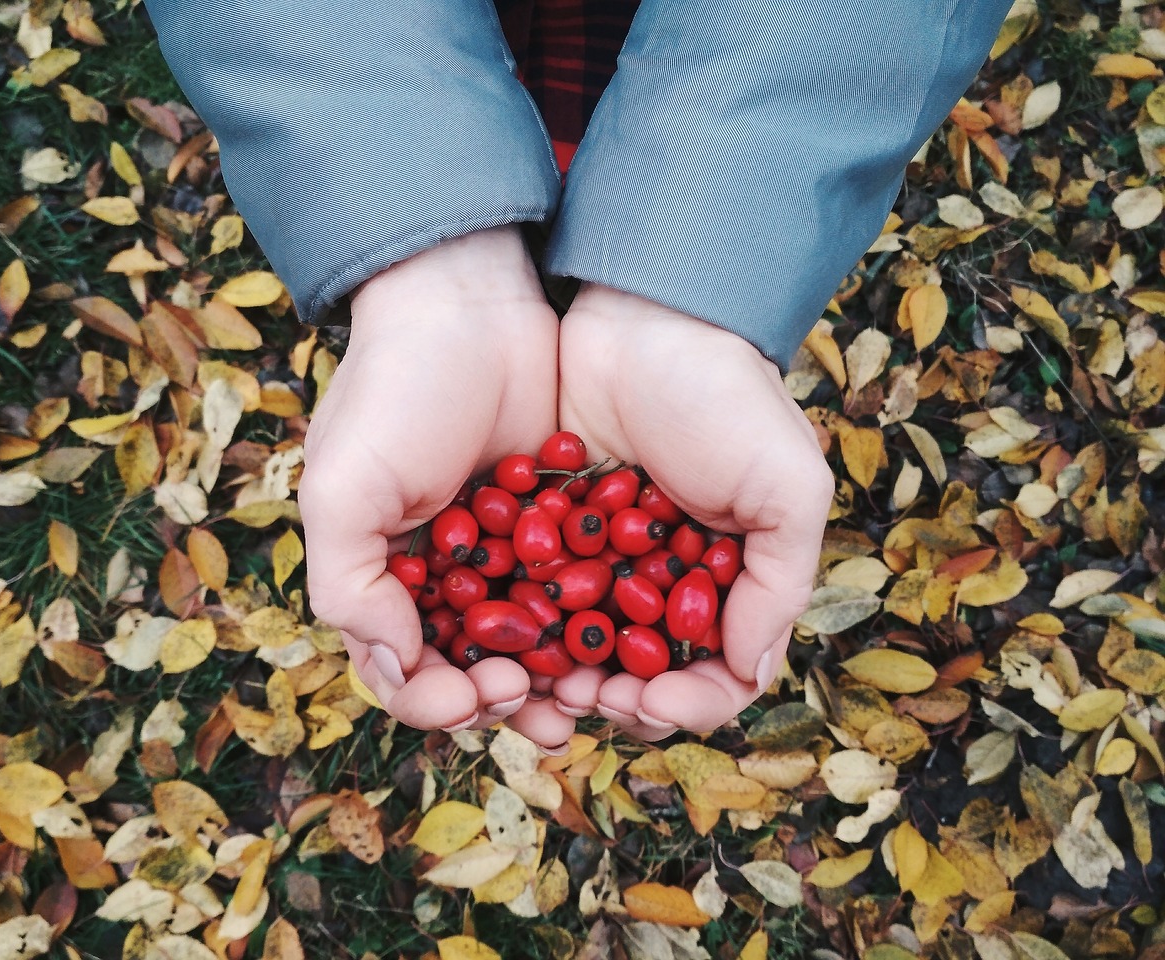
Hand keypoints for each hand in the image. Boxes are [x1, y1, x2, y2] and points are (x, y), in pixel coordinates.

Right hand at [298, 227, 574, 744]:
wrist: (465, 305)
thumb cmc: (392, 392)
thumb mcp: (344, 487)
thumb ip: (351, 582)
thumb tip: (393, 663)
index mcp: (385, 577)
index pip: (404, 670)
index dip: (435, 700)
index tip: (472, 696)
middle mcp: (444, 575)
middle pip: (473, 669)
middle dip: (506, 704)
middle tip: (544, 713)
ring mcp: (505, 553)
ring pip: (533, 643)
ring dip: (556, 681)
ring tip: (588, 702)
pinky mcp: (560, 525)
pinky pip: (576, 593)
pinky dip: (593, 627)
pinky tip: (620, 646)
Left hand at [554, 284, 833, 738]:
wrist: (644, 317)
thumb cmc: (728, 397)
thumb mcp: (785, 485)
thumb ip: (779, 582)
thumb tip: (749, 670)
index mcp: (726, 579)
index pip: (714, 672)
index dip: (686, 703)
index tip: (650, 702)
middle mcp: (664, 579)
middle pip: (641, 673)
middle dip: (614, 698)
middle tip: (584, 698)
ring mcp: (602, 558)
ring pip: (581, 646)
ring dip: (562, 676)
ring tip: (541, 684)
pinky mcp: (547, 530)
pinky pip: (533, 595)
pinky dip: (521, 627)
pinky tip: (502, 642)